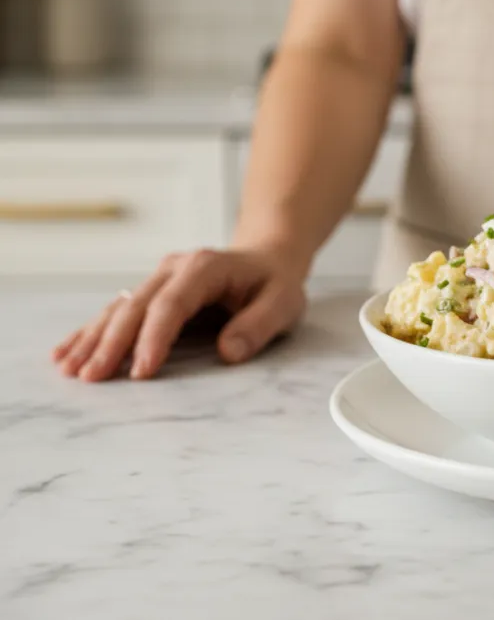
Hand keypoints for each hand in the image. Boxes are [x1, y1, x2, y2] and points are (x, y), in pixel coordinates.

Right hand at [51, 247, 307, 381]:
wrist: (268, 258)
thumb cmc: (276, 284)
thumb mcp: (284, 302)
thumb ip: (259, 325)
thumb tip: (229, 351)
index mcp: (205, 267)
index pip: (172, 304)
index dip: (155, 337)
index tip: (142, 372)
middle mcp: (175, 268)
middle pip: (136, 306)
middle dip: (112, 343)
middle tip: (92, 378)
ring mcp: (159, 278)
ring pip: (119, 308)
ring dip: (93, 339)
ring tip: (70, 370)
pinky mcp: (151, 291)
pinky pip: (117, 310)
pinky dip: (91, 332)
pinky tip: (65, 352)